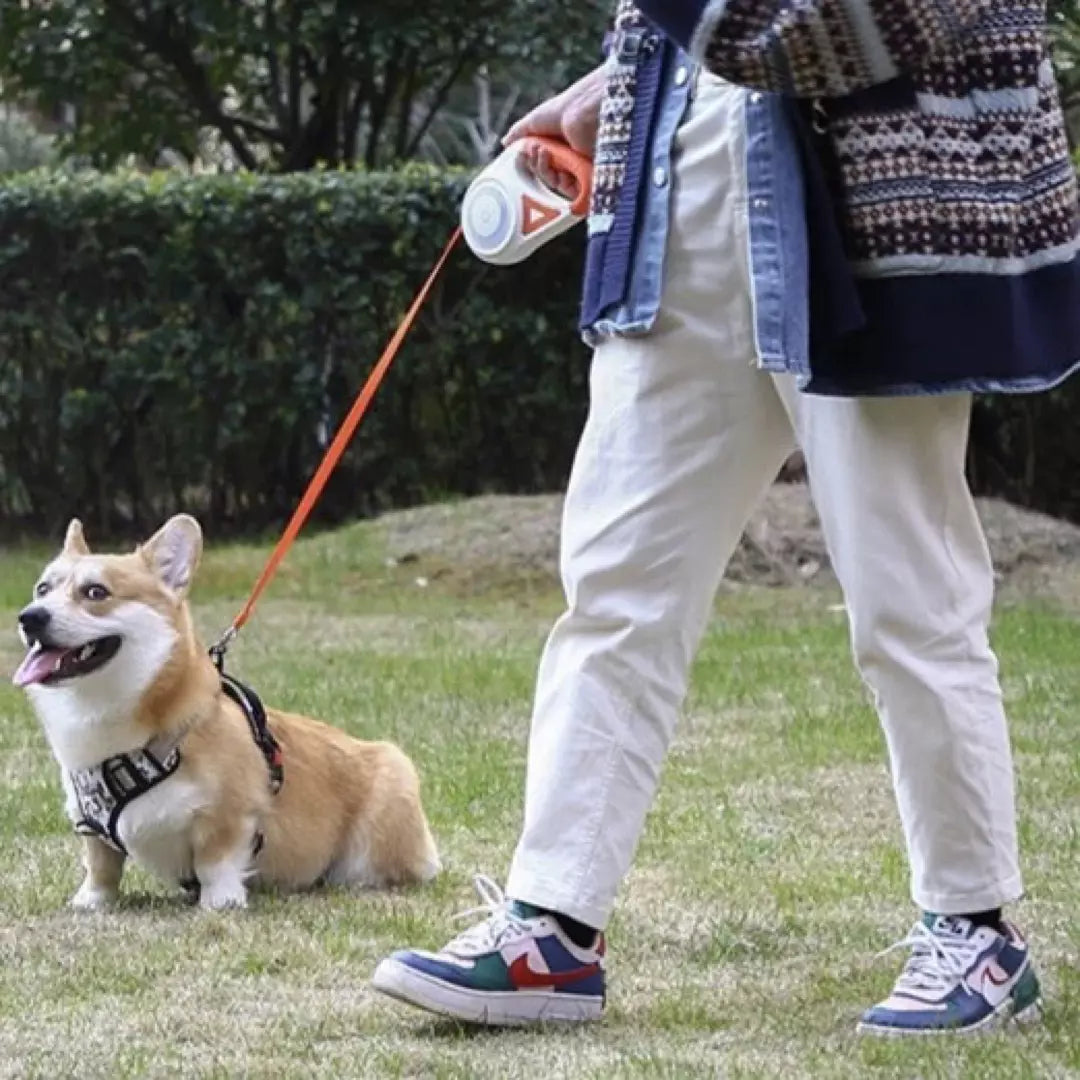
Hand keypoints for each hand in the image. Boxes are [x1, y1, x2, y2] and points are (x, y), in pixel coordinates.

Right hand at [502, 64, 605, 202]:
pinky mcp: (589, 178)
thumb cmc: (565, 110)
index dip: (531, 162)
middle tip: (537, 151)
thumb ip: (520, 133)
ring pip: (556, 184)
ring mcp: (580, 168)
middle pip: (547, 176)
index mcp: (559, 145)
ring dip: (545, 171)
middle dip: (537, 166)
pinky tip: (559, 170)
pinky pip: (573, 192)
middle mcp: (570, 157)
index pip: (541, 163)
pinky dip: (563, 184)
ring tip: (546, 152)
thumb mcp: (536, 120)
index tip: (524, 154)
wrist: (586, 112)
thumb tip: (505, 143)